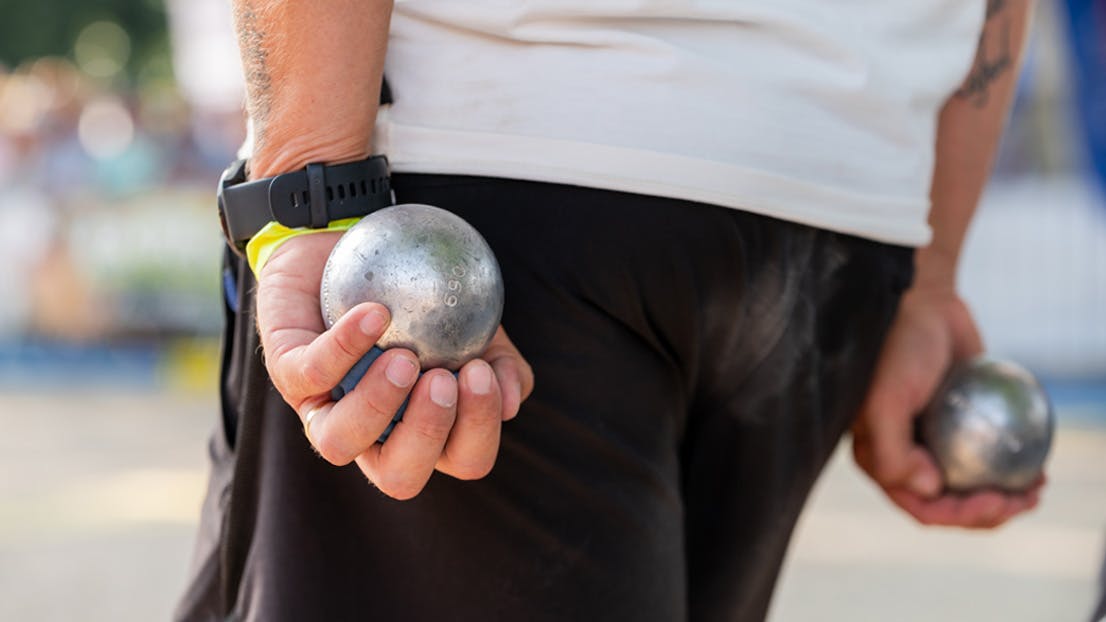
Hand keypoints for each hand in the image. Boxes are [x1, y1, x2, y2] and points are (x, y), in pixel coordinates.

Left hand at [255, 232, 533, 499]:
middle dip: (427, 434)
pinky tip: (375, 314)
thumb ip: (500, 362)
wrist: (352, 244)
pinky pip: (310, 373)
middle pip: (400, 477)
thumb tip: (513, 402)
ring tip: (404, 359)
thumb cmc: (419, 296)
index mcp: (423, 430)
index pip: (463, 459)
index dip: (478, 431)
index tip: (482, 373)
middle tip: (442, 379)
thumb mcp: (475, 325)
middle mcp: (371, 434)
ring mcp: (323, 408)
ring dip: (378, 405)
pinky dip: (345, 347)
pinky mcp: (286, 371)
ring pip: (340, 445)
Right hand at [851, 284, 1042, 527]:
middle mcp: (906, 456)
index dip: (961, 516)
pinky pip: (990, 451)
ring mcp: (935, 440)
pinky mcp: (962, 422)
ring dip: (1008, 494)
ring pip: (974, 482)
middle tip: (1029, 497)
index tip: (997, 501)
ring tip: (1040, 485)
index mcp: (880, 461)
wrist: (923, 303)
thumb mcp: (883, 402)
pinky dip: (1014, 463)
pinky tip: (1041, 462)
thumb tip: (929, 491)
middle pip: (953, 502)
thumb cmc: (895, 350)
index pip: (922, 506)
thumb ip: (892, 453)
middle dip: (992, 511)